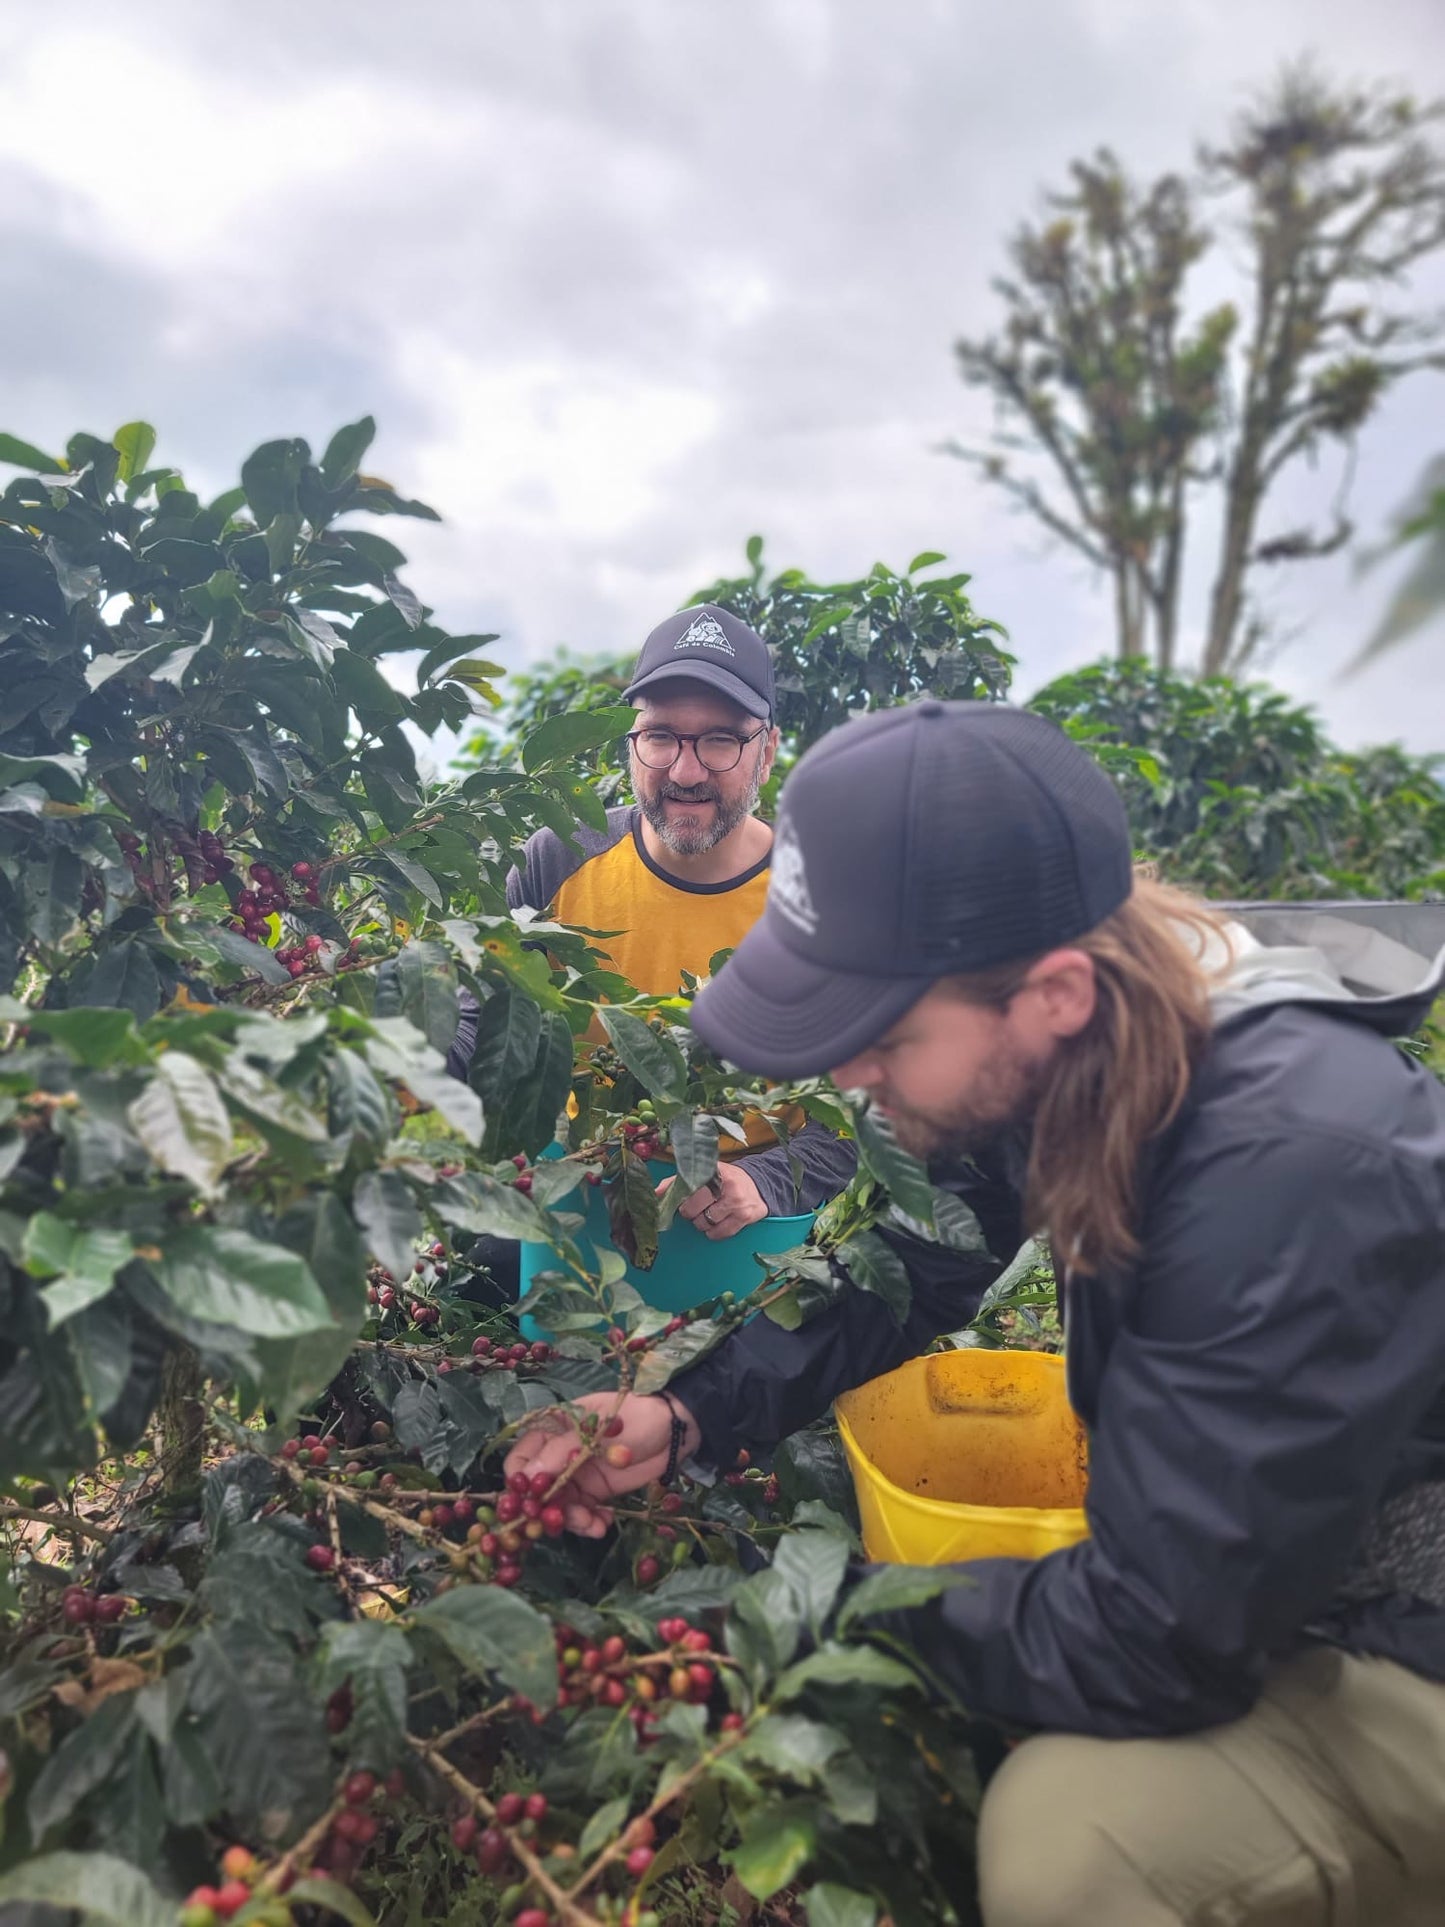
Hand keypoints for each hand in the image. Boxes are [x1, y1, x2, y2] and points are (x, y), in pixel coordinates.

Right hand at [503, 1391, 701, 1538]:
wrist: (672, 1431)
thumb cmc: (634, 1417)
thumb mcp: (596, 1430)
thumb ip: (561, 1451)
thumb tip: (526, 1477)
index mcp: (551, 1430)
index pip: (520, 1459)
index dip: (521, 1483)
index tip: (534, 1502)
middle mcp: (557, 1455)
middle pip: (537, 1491)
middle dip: (550, 1510)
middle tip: (571, 1520)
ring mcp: (575, 1476)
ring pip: (558, 1507)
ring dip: (572, 1521)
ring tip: (595, 1525)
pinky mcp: (593, 1493)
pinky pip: (580, 1514)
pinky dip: (589, 1524)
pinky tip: (603, 1524)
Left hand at [665, 1160, 766, 1241]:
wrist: (759, 1185)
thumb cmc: (726, 1180)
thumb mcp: (705, 1173)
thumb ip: (678, 1181)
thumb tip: (655, 1193)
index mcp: (712, 1171)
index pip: (684, 1188)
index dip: (679, 1200)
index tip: (680, 1202)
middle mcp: (725, 1185)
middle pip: (691, 1210)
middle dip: (690, 1213)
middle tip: (697, 1208)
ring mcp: (736, 1202)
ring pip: (703, 1223)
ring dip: (702, 1223)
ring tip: (709, 1213)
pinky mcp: (744, 1217)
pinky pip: (718, 1234)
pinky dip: (713, 1232)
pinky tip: (718, 1222)